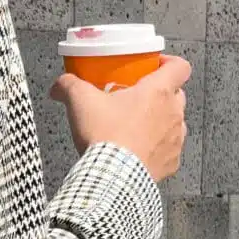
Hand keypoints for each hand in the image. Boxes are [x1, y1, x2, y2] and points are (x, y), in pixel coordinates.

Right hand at [47, 55, 191, 182]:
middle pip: (177, 94)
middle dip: (160, 94)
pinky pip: (169, 149)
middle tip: (136, 98)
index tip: (155, 66)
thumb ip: (69, 85)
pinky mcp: (172, 161)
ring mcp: (176, 139)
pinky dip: (158, 147)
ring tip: (136, 127)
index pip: (180, 66)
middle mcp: (173, 112)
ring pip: (174, 122)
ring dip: (160, 121)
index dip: (170, 63)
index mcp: (158, 91)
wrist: (113, 176)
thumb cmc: (105, 134)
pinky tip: (139, 150)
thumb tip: (58, 86)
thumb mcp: (80, 101)